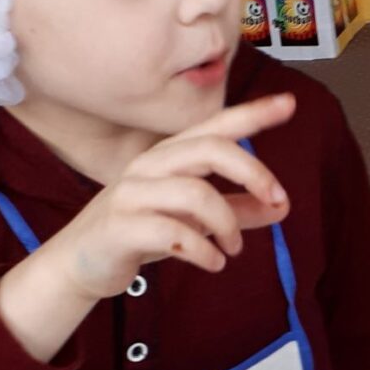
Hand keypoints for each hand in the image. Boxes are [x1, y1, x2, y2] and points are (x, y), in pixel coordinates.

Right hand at [0, 94, 295, 360]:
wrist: (80, 265)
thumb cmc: (141, 234)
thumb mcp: (194, 220)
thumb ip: (237, 211)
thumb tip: (282, 207)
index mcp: (169, 157)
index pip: (214, 127)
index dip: (251, 114)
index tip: (288, 104)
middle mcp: (150, 165)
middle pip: (210, 149)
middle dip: (253, 173)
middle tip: (278, 202)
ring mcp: (132, 193)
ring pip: (196, 193)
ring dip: (228, 224)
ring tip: (233, 250)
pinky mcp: (121, 226)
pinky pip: (174, 232)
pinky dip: (203, 250)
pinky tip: (214, 263)